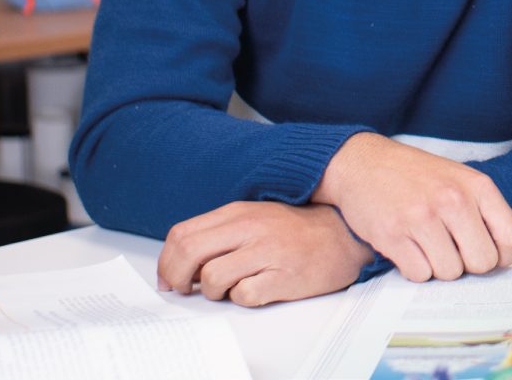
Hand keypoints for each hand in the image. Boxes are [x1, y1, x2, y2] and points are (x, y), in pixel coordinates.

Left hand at [157, 201, 371, 306]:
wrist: (345, 234)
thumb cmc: (298, 230)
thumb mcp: (255, 219)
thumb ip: (220, 234)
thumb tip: (185, 263)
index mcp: (238, 212)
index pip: (182, 234)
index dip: (166, 261)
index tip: (169, 277)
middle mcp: (250, 227)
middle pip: (189, 253)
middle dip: (176, 278)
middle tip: (184, 290)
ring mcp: (268, 251)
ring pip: (212, 278)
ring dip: (212, 292)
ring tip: (228, 289)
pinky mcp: (284, 275)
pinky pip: (244, 295)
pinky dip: (243, 299)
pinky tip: (256, 290)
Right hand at [311, 132, 511, 282]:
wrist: (363, 163)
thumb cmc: (418, 176)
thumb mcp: (462, 184)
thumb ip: (492, 218)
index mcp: (477, 186)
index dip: (503, 256)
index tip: (488, 254)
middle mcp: (452, 199)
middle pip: (482, 263)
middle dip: (469, 265)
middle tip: (453, 250)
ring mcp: (421, 217)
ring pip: (450, 273)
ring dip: (439, 267)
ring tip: (427, 244)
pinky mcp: (392, 235)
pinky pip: (419, 275)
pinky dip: (415, 268)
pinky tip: (408, 247)